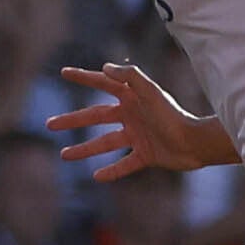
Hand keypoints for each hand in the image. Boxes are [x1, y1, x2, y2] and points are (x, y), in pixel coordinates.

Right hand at [48, 62, 217, 180]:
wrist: (195, 143)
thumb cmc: (173, 115)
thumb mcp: (150, 92)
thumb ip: (130, 77)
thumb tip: (105, 68)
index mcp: (132, 98)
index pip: (103, 84)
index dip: (84, 77)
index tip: (63, 73)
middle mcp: (132, 115)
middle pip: (96, 117)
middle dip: (73, 120)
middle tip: (49, 124)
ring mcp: (138, 136)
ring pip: (105, 143)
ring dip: (84, 149)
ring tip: (64, 154)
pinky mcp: (146, 155)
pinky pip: (124, 164)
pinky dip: (112, 171)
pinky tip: (96, 176)